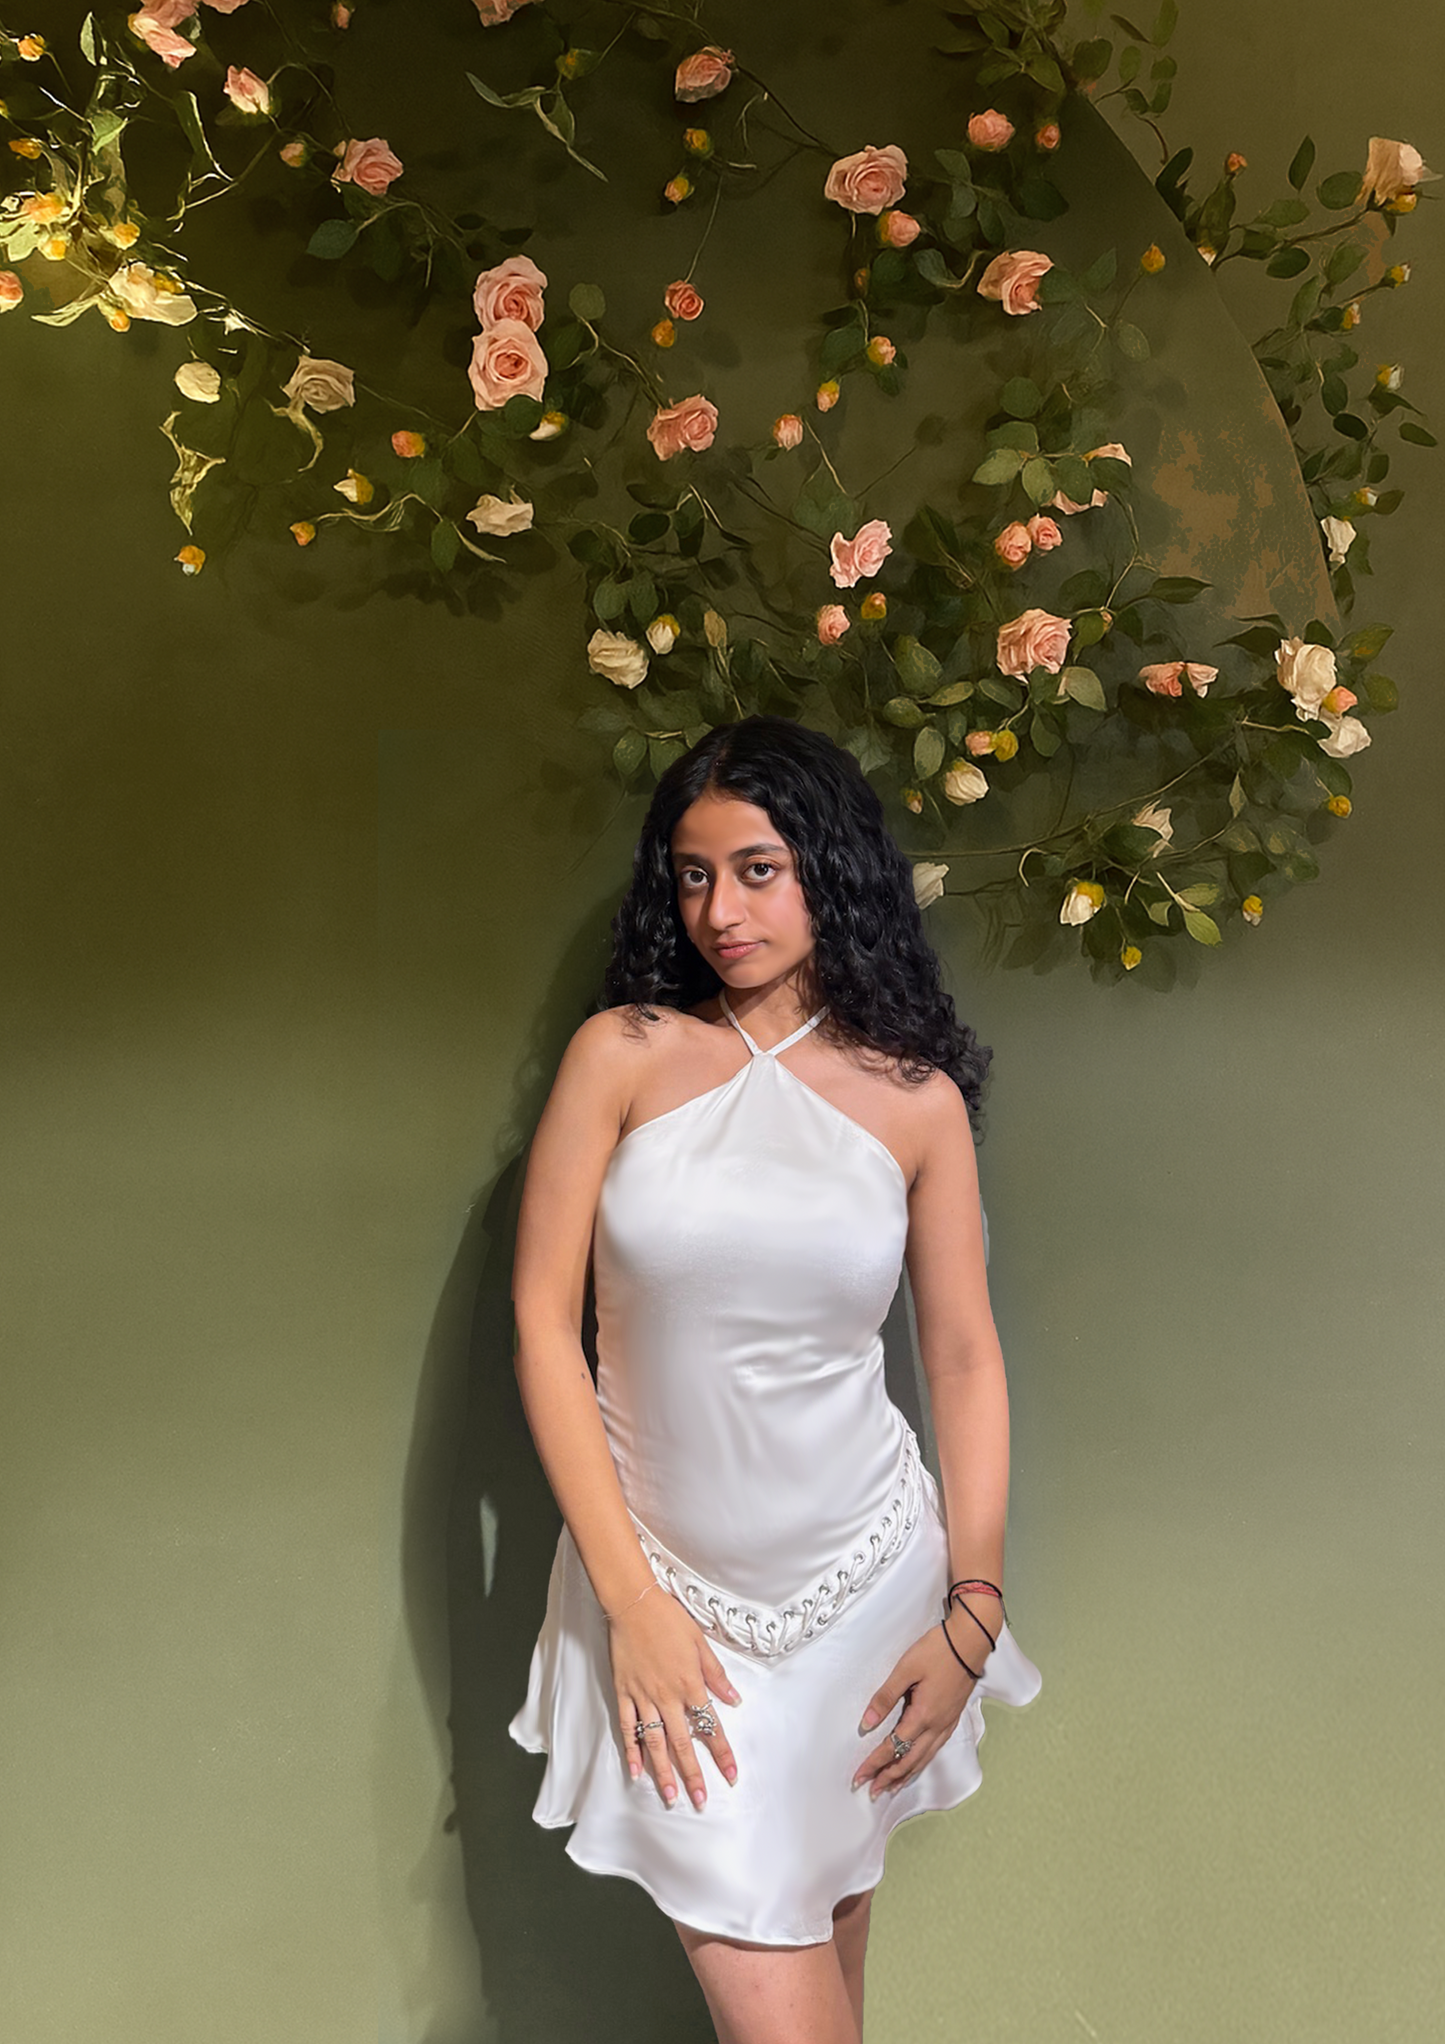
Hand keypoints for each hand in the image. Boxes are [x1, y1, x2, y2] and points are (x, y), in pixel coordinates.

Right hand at [608, 1583, 741, 1809]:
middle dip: (693, 1774)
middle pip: (682, 1743)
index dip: (722, 1753)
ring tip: (670, 1796)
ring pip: (654, 1742)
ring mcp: (643, 1697)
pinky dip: (631, 1750)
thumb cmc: (669, 1619)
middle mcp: (667, 1696)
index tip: (730, 1775)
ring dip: (663, 1771)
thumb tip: (734, 1700)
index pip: (710, 1726)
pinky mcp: (624, 1693)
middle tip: (700, 1800)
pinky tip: (635, 1771)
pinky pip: (627, 1727)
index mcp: (690, 1684)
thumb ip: (716, 1675)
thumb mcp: (700, 1643)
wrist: (633, 1604)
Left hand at [852, 1622, 976, 1799]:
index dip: (874, 1763)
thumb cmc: (939, 1650)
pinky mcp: (952, 1717)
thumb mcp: (905, 1669)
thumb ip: (885, 1697)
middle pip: (909, 1761)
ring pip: (924, 1759)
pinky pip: (934, 1749)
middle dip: (888, 1777)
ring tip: (890, 1787)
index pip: (893, 1747)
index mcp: (923, 1715)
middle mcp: (937, 1726)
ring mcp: (947, 1723)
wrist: (970, 1641)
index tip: (860, 1776)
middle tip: (871, 1790)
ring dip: (905, 1775)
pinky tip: (916, 1764)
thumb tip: (866, 1723)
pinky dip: (921, 1763)